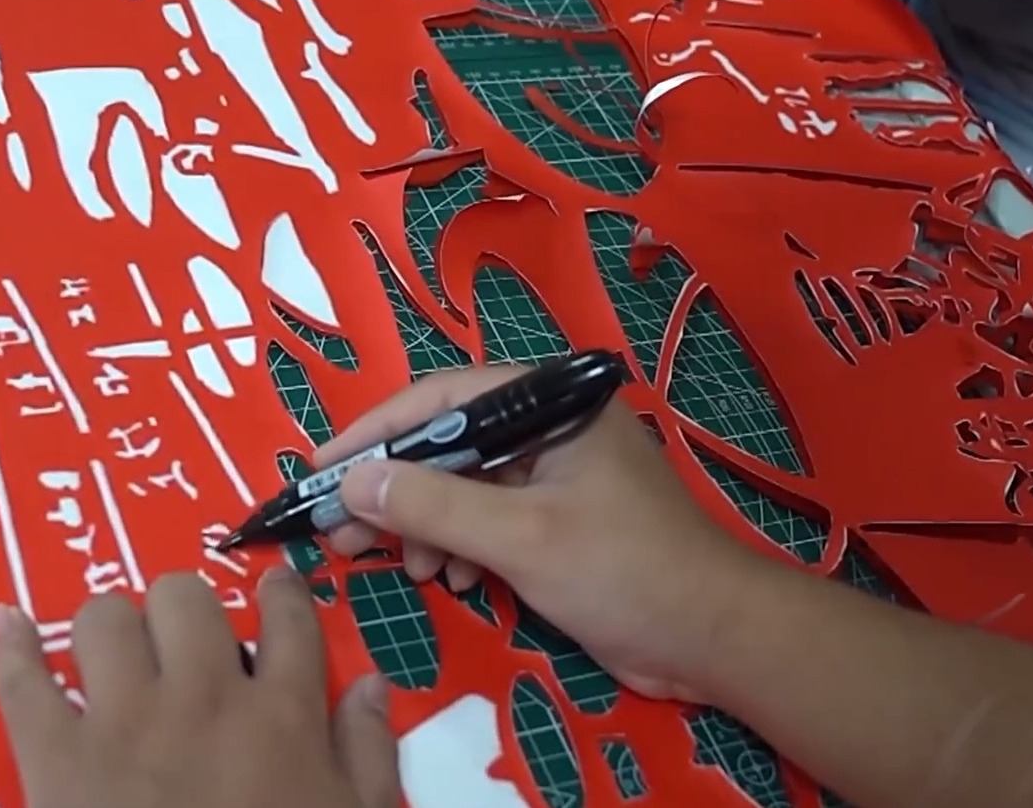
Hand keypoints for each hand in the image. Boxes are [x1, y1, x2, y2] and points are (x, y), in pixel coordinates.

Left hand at [0, 569, 397, 807]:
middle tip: (184, 647)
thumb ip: (367, 753)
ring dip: (112, 630)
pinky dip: (12, 646)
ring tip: (115, 655)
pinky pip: (22, 680)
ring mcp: (123, 722)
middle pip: (185, 599)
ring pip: (105, 618)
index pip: (286, 619)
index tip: (275, 588)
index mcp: (281, 715)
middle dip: (184, 614)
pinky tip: (8, 623)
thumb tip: (371, 684)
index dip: (280, 594)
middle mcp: (203, 697)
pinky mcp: (55, 757)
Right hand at [316, 363, 771, 702]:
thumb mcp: (520, 538)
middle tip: (342, 533)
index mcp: (553, 403)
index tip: (321, 469)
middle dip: (396, 490)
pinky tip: (456, 581)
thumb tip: (354, 480)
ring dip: (428, 528)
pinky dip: (462, 548)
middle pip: (448, 442)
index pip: (442, 396)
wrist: (711, 637)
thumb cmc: (624, 571)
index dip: (376, 431)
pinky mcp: (559, 521)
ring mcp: (556, 475)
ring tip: (410, 572)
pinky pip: (489, 520)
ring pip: (464, 486)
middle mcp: (551, 428)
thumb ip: (435, 505)